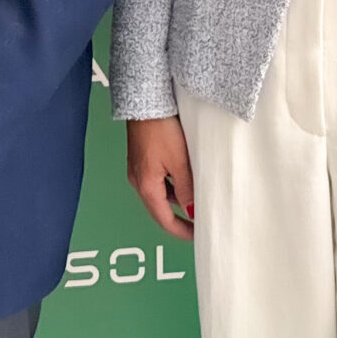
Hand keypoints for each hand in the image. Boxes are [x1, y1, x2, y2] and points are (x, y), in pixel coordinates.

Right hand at [124, 116, 195, 240]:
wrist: (145, 101)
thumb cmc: (161, 128)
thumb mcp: (179, 162)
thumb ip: (186, 188)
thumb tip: (191, 211)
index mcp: (146, 187)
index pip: (164, 220)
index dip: (181, 231)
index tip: (197, 236)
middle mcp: (138, 181)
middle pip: (160, 209)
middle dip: (179, 218)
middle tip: (198, 223)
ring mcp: (138, 169)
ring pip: (160, 193)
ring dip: (177, 200)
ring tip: (196, 199)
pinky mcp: (142, 158)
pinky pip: (158, 180)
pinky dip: (172, 185)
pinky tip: (185, 178)